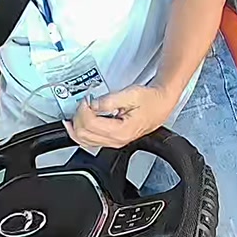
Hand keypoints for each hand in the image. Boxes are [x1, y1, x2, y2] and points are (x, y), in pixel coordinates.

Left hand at [63, 85, 177, 148]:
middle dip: (78, 116)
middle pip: (83, 134)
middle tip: (83, 103)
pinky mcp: (111, 140)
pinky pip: (89, 140)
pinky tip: (77, 122)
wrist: (161, 105)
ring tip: (78, 112)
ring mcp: (113, 142)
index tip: (86, 99)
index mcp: (121, 131)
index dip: (83, 109)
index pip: (90, 124)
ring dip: (76, 125)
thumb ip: (109, 101)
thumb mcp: (131, 95)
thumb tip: (92, 104)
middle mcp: (116, 141)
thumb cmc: (150, 100)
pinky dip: (80, 131)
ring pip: (83, 141)